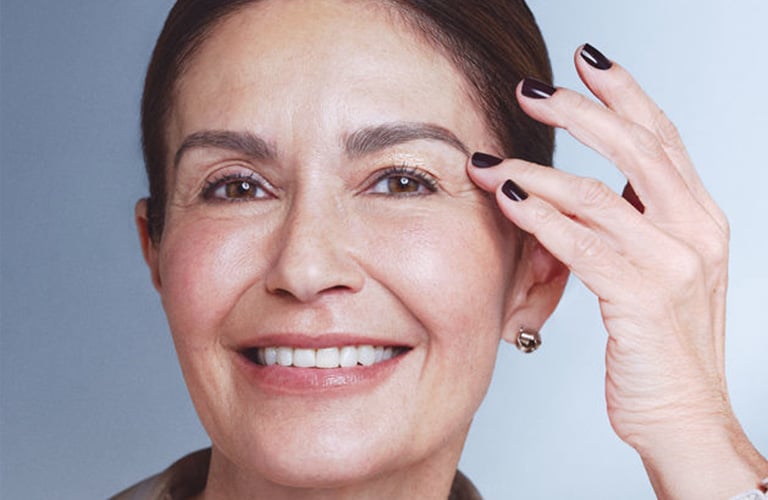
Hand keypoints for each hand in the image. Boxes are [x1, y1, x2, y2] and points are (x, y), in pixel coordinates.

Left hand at [469, 44, 766, 498]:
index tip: (586, 62)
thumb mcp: (657, 272)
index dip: (623, 94)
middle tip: (531, 90)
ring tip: (490, 160)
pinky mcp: (642, 297)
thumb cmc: (661, 348)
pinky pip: (580, 244)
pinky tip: (507, 200)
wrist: (684, 417)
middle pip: (634, 147)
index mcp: (699, 218)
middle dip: (579, 112)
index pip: (660, 137)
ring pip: (596, 195)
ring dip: (535, 171)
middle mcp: (695, 230)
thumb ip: (630, 227)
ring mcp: (672, 262)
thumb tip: (577, 193)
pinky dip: (539, 218)